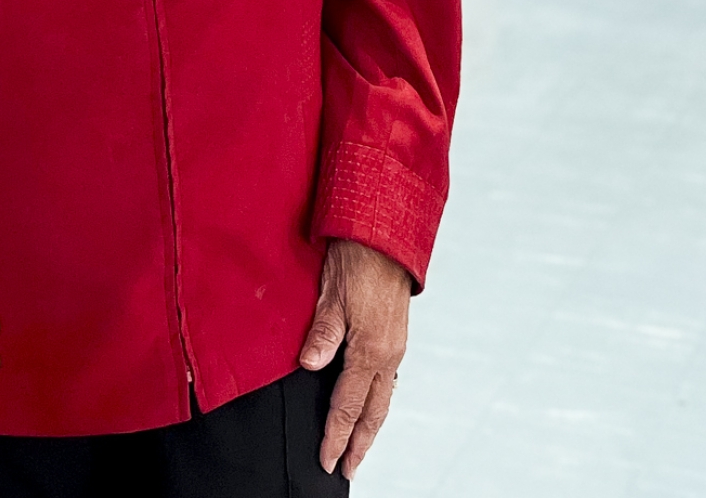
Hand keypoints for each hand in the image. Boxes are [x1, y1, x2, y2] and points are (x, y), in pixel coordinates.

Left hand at [299, 238, 410, 476]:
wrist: (386, 236)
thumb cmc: (357, 261)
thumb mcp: (330, 296)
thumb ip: (322, 334)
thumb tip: (309, 366)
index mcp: (370, 349)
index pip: (348, 405)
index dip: (336, 435)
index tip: (328, 459)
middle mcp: (388, 354)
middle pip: (373, 412)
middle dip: (359, 443)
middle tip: (348, 469)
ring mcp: (395, 346)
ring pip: (383, 398)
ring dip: (370, 425)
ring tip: (359, 446)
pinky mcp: (396, 337)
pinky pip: (387, 380)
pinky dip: (378, 400)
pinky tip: (370, 404)